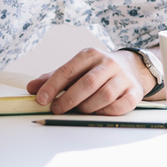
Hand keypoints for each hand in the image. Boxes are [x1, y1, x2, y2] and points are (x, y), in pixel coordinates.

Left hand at [25, 47, 158, 115]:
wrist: (131, 67)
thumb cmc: (95, 70)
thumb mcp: (75, 69)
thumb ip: (53, 78)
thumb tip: (31, 88)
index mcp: (89, 54)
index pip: (68, 70)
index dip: (52, 86)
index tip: (41, 99)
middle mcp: (108, 63)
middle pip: (88, 83)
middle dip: (69, 99)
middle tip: (57, 109)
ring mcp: (123, 77)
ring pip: (104, 95)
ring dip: (87, 107)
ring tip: (78, 110)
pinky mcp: (135, 92)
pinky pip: (121, 106)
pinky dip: (107, 112)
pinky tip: (97, 112)